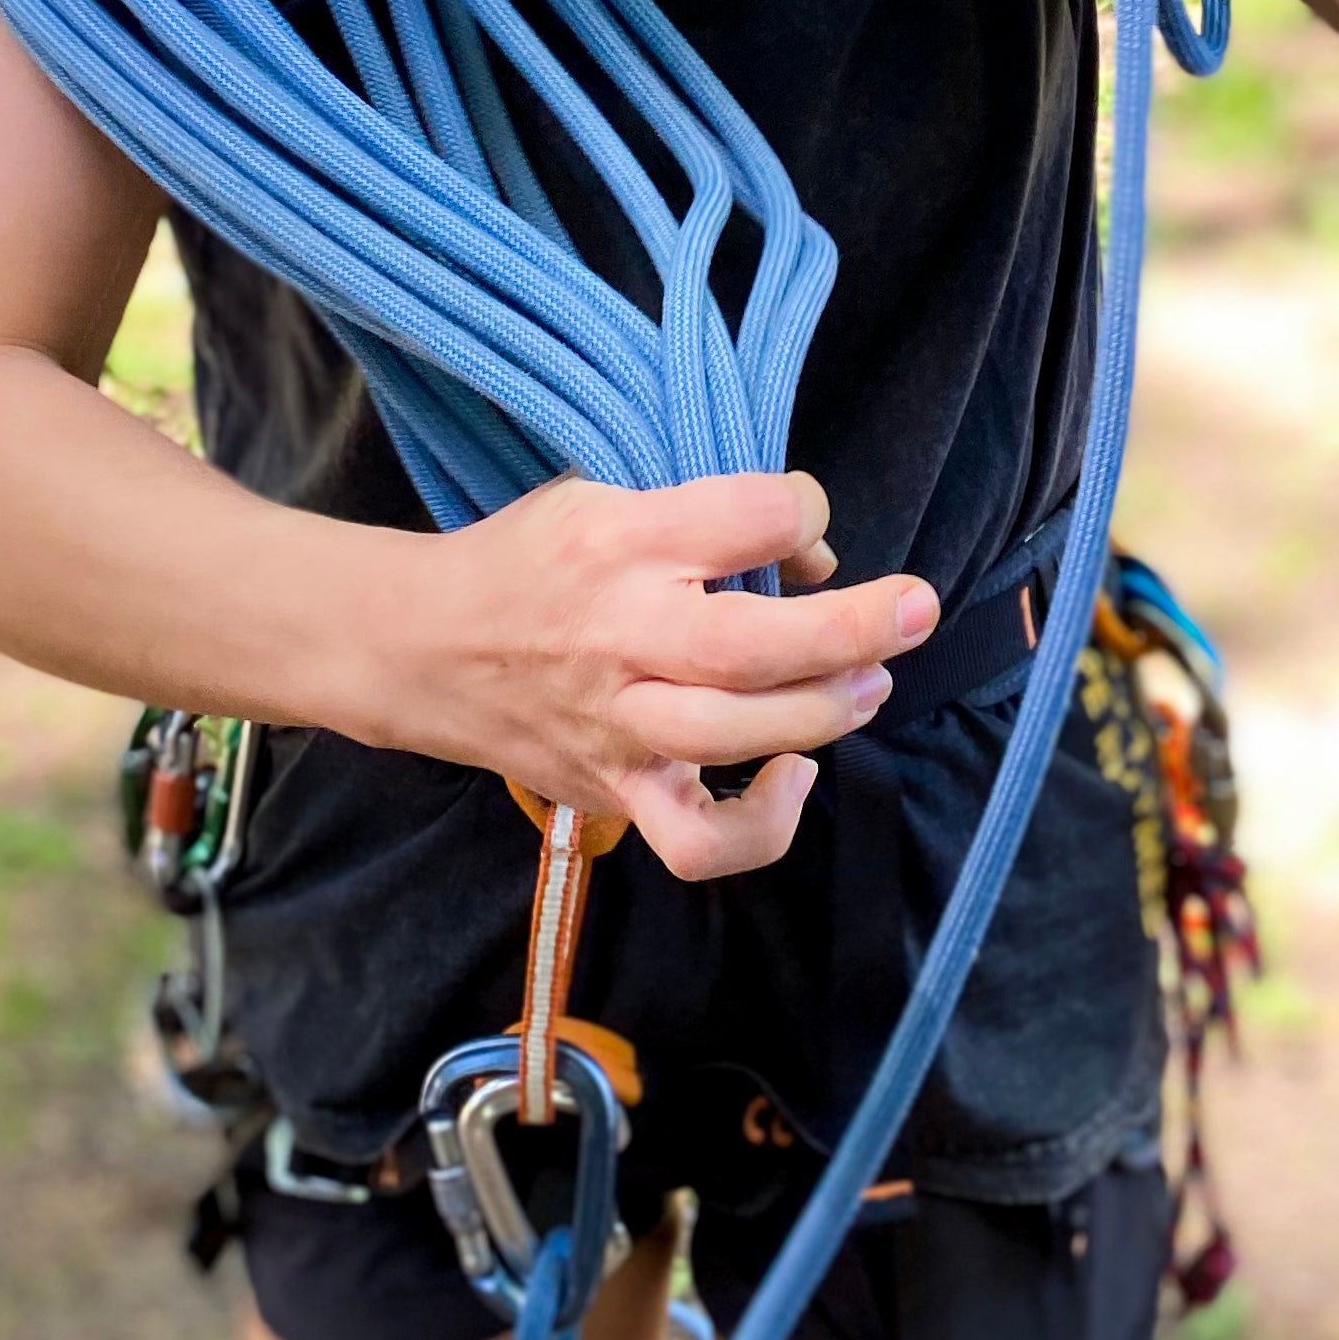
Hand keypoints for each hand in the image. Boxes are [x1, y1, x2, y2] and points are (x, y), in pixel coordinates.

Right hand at [386, 469, 935, 881]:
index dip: (805, 513)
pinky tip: (795, 777)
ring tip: (869, 683)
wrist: (421, 648)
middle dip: (855, 626)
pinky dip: (764, 825)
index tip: (805, 525)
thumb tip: (809, 558)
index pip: (751, 516)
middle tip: (918, 608)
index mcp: (620, 541)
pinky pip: (700, 842)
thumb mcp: (600, 496)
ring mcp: (619, 725)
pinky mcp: (617, 792)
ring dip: (826, 710)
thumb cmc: (526, 562)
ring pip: (738, 735)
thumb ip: (702, 516)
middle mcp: (621, 635)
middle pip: (753, 644)